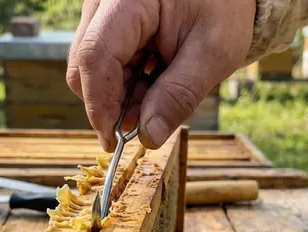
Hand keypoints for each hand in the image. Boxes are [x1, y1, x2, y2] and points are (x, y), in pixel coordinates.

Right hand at [66, 0, 255, 150]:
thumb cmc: (223, 6)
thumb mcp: (213, 52)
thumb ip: (180, 95)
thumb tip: (149, 139)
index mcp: (128, 0)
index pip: (95, 56)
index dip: (100, 104)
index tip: (114, 141)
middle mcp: (103, 4)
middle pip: (85, 67)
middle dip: (111, 105)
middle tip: (146, 124)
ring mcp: (100, 14)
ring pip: (90, 70)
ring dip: (120, 96)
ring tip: (160, 95)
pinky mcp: (105, 26)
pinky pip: (102, 65)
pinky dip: (124, 84)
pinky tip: (153, 82)